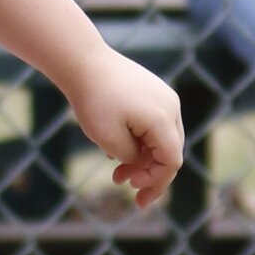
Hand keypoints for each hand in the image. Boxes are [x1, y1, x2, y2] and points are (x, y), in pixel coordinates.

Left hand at [66, 41, 185, 208]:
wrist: (83, 61)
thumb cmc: (93, 99)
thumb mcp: (108, 139)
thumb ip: (131, 158)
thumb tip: (140, 162)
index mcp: (163, 119)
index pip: (171, 161)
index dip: (156, 182)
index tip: (134, 192)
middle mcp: (170, 106)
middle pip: (170, 151)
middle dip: (149, 174)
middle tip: (126, 188)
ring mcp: (163, 96)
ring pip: (161, 138)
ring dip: (142, 159)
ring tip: (116, 173)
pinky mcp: (153, 91)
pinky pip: (153, 124)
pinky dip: (139, 141)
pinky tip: (115, 150)